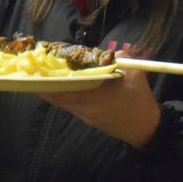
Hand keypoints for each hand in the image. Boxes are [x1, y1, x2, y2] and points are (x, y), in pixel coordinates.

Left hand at [40, 66, 160, 148]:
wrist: (146, 130)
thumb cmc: (139, 103)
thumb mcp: (135, 77)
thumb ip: (123, 59)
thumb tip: (114, 52)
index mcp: (91, 99)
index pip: (61, 93)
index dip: (46, 84)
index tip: (36, 73)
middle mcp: (83, 109)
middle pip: (57, 98)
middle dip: (45, 86)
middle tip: (37, 72)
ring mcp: (85, 116)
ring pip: (63, 103)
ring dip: (55, 91)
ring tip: (48, 76)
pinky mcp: (90, 119)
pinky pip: (72, 106)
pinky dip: (65, 95)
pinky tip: (67, 85)